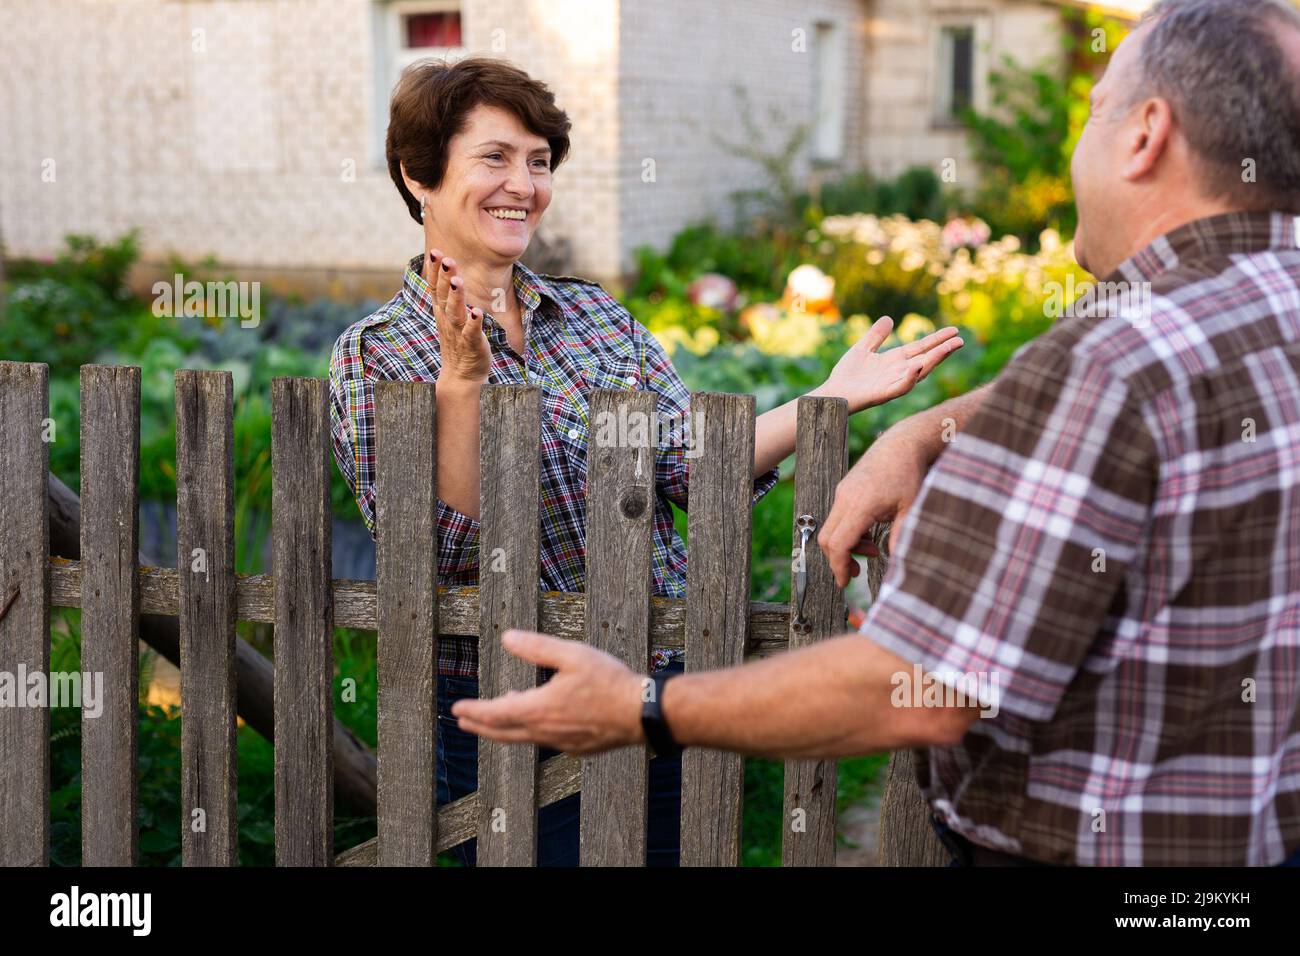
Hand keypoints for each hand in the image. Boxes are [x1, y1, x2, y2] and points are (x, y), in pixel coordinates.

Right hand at [425, 248, 490, 383]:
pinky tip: (476, 313)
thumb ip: (447, 295)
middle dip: (444, 277)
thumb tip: (446, 271)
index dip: (434, 270)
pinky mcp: (471, 345)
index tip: (435, 251)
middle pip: (443, 296)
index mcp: (442, 311)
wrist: (462, 376)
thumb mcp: (449, 316)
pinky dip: (473, 323)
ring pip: (455, 312)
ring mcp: (458, 333)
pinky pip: (471, 333)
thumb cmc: (458, 341)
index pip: (435, 287)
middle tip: (446, 259)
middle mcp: (448, 320)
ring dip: (456, 296)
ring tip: (457, 281)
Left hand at [451, 630, 646, 753]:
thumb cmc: (609, 682)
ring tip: (498, 716)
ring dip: (504, 728)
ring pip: (523, 738)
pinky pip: (544, 740)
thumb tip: (507, 638)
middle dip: (480, 725)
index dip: (474, 711)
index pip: (495, 713)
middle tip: (463, 721)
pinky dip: (530, 731)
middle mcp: (545, 731)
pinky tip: (538, 719)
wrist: (641, 713)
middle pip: (503, 732)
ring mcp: (560, 742)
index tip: (457, 709)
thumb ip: (537, 647)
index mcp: (538, 709)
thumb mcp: (572, 655)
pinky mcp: (576, 747)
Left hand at [818, 316, 962, 412]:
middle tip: (960, 340)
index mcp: (895, 361)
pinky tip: (917, 365)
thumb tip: (889, 318)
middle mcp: (898, 372)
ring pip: (919, 372)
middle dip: (943, 350)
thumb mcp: (863, 348)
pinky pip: (901, 387)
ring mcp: (893, 383)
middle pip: (926, 359)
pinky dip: (910, 377)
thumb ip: (876, 335)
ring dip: (933, 360)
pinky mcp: (883, 394)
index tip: (954, 330)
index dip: (937, 339)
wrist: (832, 393)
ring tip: (947, 348)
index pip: (921, 348)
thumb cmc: (847, 375)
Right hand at [818, 424, 929, 587]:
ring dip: (845, 546)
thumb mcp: (911, 507)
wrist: (902, 443)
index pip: (839, 543)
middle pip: (827, 539)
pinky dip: (847, 532)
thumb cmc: (908, 473)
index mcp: (860, 504)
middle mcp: (845, 498)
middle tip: (857, 572)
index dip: (839, 567)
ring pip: (830, 528)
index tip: (844, 583)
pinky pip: (837, 517)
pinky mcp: (844, 490)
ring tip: (872, 550)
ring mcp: (842, 493)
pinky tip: (869, 533)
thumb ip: (902, 535)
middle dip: (838, 560)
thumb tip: (897, 563)